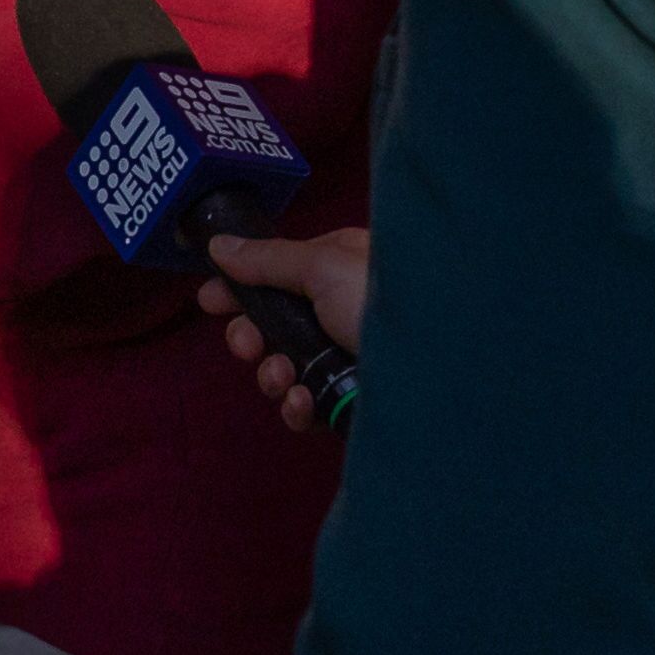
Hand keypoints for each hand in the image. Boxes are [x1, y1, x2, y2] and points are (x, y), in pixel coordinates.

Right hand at [202, 227, 369, 432]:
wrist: (445, 371)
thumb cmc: (387, 302)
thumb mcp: (322, 268)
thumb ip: (267, 259)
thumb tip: (219, 246)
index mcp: (339, 267)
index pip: (276, 274)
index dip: (240, 289)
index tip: (210, 302)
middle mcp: (342, 309)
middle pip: (274, 325)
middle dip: (252, 338)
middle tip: (248, 346)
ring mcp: (347, 356)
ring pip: (286, 369)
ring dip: (273, 375)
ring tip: (283, 377)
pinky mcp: (353, 400)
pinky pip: (309, 407)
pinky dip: (298, 407)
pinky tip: (305, 403)